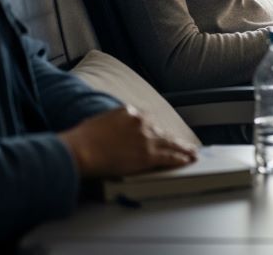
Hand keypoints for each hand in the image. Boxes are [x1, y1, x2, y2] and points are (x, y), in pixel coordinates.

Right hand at [59, 106, 196, 177]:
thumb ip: (114, 124)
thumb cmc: (82, 139)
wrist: (80, 150)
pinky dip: (180, 158)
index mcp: (130, 112)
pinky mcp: (148, 155)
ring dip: (182, 149)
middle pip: (161, 131)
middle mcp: (142, 122)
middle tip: (183, 144)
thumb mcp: (100, 121)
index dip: (155, 130)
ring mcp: (146, 139)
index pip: (148, 121)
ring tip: (192, 152)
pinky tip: (187, 160)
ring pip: (170, 143)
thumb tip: (114, 132)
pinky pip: (169, 156)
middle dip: (172, 139)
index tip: (160, 134)